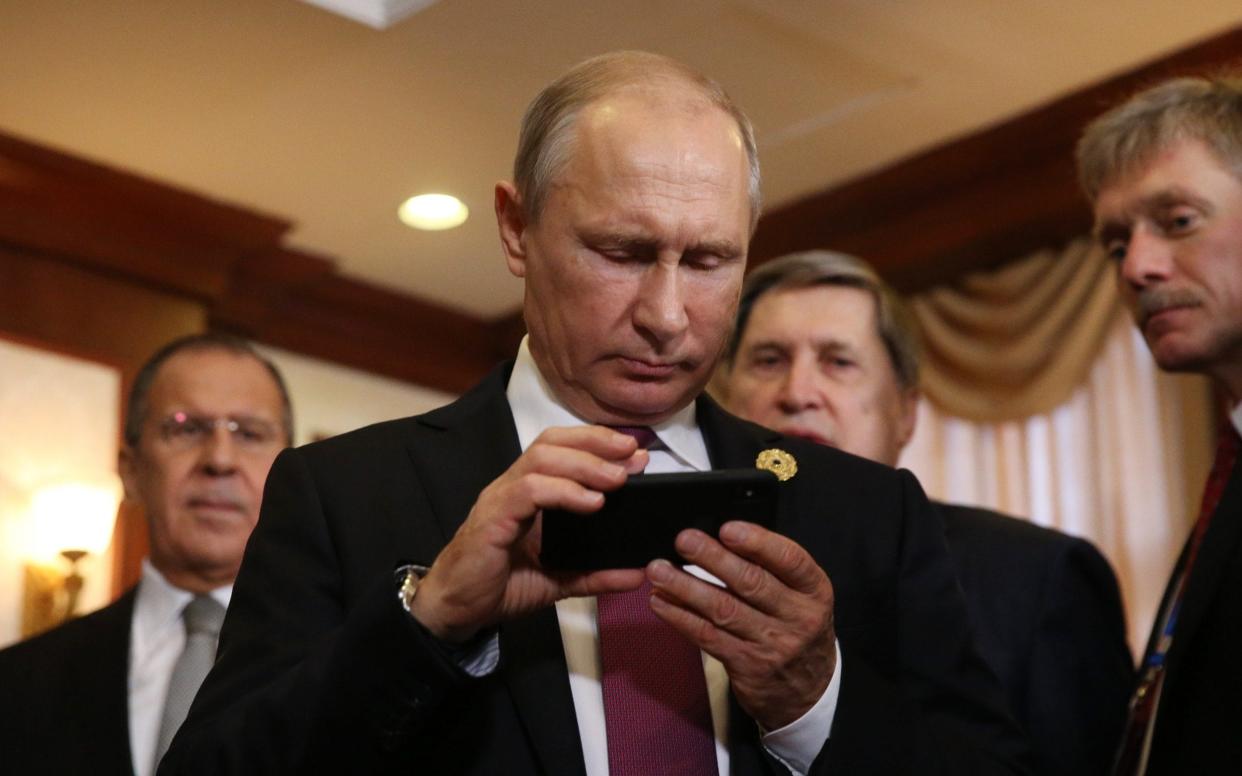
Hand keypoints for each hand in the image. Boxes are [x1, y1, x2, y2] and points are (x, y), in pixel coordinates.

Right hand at [411, 426, 647, 641]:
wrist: (457, 609)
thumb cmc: (501, 585)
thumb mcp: (560, 579)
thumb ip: (596, 573)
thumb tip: (636, 573)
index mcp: (530, 492)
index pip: (561, 448)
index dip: (597, 443)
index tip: (636, 452)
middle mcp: (514, 487)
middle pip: (552, 442)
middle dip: (596, 442)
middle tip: (633, 456)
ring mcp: (501, 500)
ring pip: (541, 459)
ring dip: (585, 464)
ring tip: (617, 479)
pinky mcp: (492, 520)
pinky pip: (528, 492)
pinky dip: (563, 492)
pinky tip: (591, 502)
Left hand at [647, 521, 835, 729]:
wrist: (807, 690)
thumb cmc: (797, 628)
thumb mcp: (800, 595)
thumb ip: (770, 568)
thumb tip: (721, 538)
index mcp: (814, 590)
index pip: (790, 560)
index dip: (758, 542)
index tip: (727, 529)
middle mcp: (797, 617)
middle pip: (752, 583)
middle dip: (713, 558)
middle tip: (684, 540)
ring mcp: (772, 644)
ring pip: (724, 610)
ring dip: (686, 588)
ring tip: (660, 571)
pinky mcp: (746, 665)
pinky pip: (708, 636)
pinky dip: (680, 617)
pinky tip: (662, 602)